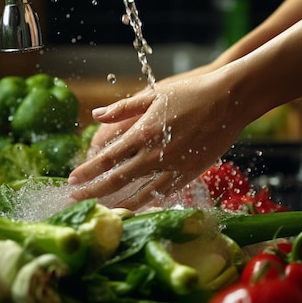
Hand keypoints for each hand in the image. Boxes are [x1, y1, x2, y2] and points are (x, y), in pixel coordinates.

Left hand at [68, 72, 248, 208]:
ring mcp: (173, 168)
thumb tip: (96, 114)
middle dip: (93, 192)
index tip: (71, 180)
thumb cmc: (192, 93)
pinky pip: (164, 194)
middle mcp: (155, 155)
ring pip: (139, 194)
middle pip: (117, 180)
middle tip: (75, 199)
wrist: (230, 101)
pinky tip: (137, 206)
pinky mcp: (190, 174)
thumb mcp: (154, 94)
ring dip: (117, 203)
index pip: (107, 159)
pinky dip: (147, 202)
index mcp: (143, 133)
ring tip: (102, 209)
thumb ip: (123, 108)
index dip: (87, 172)